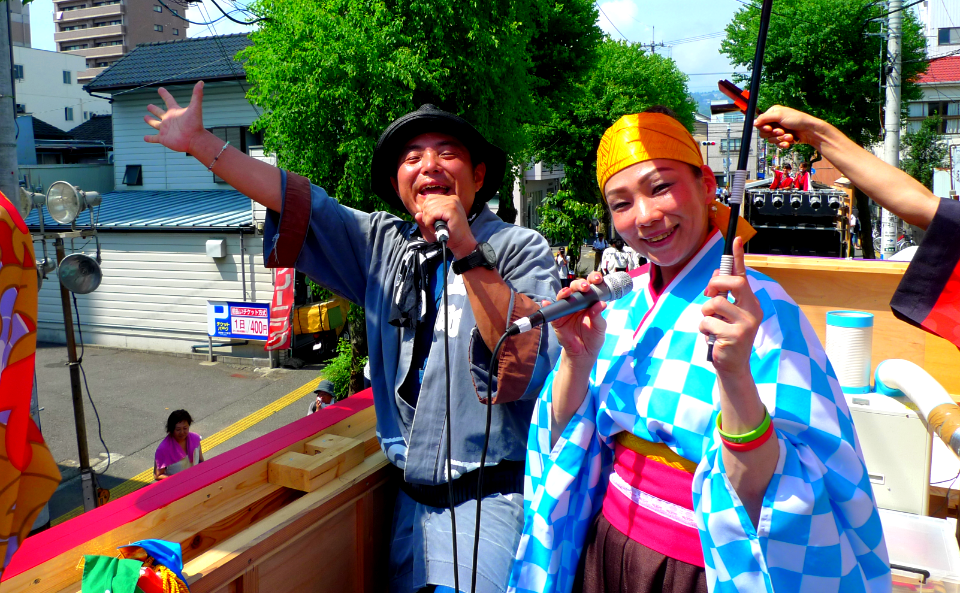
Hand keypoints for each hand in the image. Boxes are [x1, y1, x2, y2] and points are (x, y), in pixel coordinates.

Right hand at [144, 81, 206, 153]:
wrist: (195, 140)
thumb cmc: (195, 124)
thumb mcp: (195, 108)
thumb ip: (197, 95)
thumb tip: (201, 82)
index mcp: (175, 112)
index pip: (169, 100)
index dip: (165, 94)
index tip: (160, 89)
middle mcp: (169, 120)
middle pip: (160, 113)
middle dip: (154, 109)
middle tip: (148, 106)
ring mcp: (165, 129)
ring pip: (155, 124)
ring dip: (150, 121)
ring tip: (145, 118)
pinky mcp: (163, 138)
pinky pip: (154, 138)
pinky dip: (150, 138)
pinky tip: (145, 138)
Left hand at [416, 194, 476, 257]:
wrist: (462, 243)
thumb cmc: (451, 234)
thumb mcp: (436, 224)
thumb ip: (426, 218)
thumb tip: (417, 214)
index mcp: (449, 199)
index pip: (429, 198)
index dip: (427, 211)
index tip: (433, 221)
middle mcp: (452, 198)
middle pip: (427, 202)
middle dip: (427, 216)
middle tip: (434, 226)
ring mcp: (452, 203)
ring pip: (428, 208)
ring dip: (429, 221)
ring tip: (436, 228)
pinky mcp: (452, 210)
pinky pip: (432, 214)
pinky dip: (431, 223)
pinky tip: (437, 229)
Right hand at [548, 272, 607, 368]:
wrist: (584, 353)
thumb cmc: (594, 337)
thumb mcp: (599, 327)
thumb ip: (598, 316)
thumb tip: (601, 304)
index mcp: (590, 301)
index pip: (591, 286)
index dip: (593, 279)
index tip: (598, 279)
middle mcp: (577, 302)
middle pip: (576, 287)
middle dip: (579, 284)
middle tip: (585, 287)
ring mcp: (566, 309)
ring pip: (563, 296)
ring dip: (564, 292)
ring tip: (567, 293)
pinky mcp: (557, 319)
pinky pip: (552, 311)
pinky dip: (548, 305)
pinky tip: (547, 302)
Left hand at [699, 237, 761, 376]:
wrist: (733, 366)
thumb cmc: (726, 336)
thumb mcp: (725, 314)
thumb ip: (722, 296)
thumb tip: (715, 275)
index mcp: (750, 302)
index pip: (743, 275)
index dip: (738, 257)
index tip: (735, 239)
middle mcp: (752, 309)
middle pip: (733, 283)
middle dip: (715, 284)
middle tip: (708, 295)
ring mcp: (746, 323)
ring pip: (715, 304)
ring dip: (706, 314)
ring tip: (711, 324)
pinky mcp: (736, 335)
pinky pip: (708, 322)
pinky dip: (704, 328)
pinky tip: (711, 337)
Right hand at [754, 105, 827, 150]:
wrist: (810, 131)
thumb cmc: (797, 119)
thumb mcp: (780, 115)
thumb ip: (765, 118)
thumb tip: (753, 123)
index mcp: (773, 113)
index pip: (760, 123)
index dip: (764, 128)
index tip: (769, 128)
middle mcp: (774, 122)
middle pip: (764, 133)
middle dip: (773, 134)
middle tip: (781, 131)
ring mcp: (779, 131)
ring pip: (770, 140)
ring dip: (780, 139)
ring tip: (789, 136)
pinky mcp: (783, 139)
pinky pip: (777, 144)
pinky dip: (783, 144)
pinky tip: (790, 141)